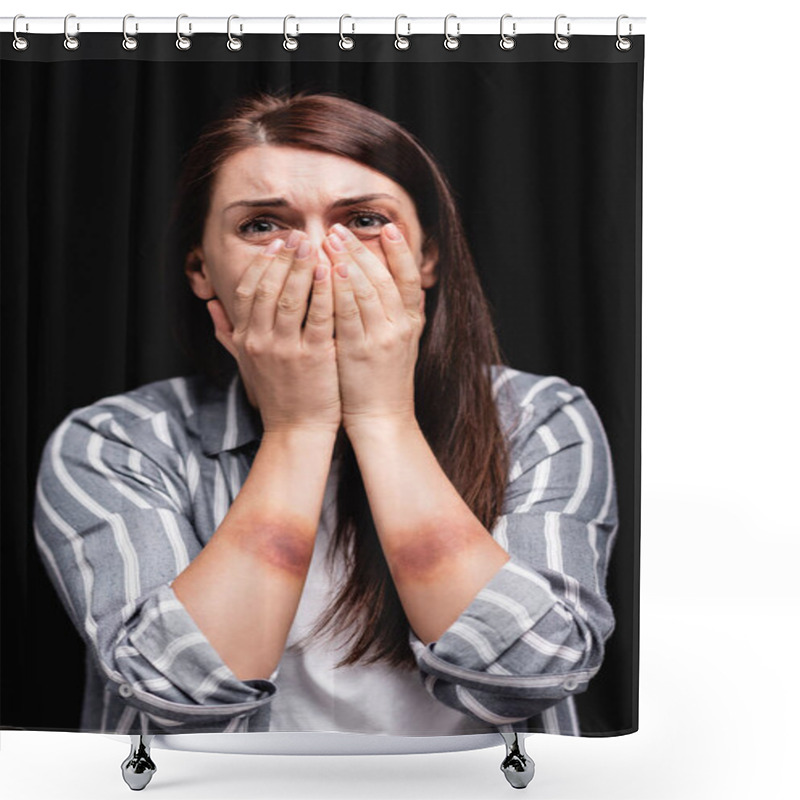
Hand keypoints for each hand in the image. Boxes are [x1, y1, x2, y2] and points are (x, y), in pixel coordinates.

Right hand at [206, 230, 341, 434]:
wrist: (297, 431)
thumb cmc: (278, 395)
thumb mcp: (246, 363)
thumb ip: (227, 333)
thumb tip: (211, 305)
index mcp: (245, 338)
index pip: (248, 290)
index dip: (262, 263)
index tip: (277, 243)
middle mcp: (261, 340)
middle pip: (268, 287)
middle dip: (284, 257)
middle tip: (299, 235)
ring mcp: (286, 349)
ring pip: (290, 297)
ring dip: (302, 267)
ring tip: (316, 244)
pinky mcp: (313, 357)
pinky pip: (318, 316)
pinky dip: (324, 291)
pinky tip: (334, 273)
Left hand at [323, 222, 425, 432]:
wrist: (383, 418)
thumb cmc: (385, 380)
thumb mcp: (403, 343)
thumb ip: (404, 313)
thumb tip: (405, 285)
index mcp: (411, 322)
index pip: (410, 277)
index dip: (400, 251)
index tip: (387, 227)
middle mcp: (400, 326)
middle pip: (383, 277)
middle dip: (362, 249)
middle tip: (340, 229)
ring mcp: (381, 338)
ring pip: (367, 290)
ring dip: (348, 261)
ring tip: (330, 240)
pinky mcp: (360, 351)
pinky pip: (349, 313)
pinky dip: (341, 289)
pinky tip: (330, 270)